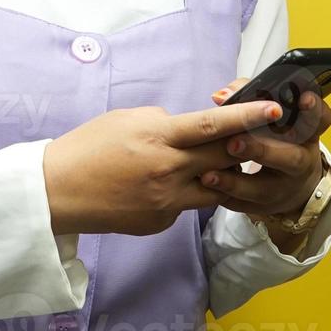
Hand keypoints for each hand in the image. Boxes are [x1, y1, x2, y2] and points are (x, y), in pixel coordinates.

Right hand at [43, 99, 283, 236]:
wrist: (57, 191)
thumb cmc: (86, 148)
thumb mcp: (123, 119)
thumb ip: (160, 122)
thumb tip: (185, 127)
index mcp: (157, 137)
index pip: (213, 125)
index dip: (247, 116)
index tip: (273, 110)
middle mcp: (168, 170)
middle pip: (225, 157)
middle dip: (246, 145)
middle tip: (261, 136)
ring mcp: (167, 200)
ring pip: (216, 186)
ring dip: (222, 173)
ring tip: (216, 163)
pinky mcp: (162, 220)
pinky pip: (187, 204)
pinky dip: (185, 191)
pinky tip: (161, 185)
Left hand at [202, 77, 330, 224]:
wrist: (288, 184)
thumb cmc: (275, 139)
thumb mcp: (272, 119)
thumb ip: (248, 98)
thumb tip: (221, 95)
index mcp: (305, 135)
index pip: (319, 121)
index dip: (314, 110)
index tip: (304, 97)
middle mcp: (300, 162)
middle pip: (291, 158)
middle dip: (262, 150)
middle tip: (234, 142)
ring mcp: (284, 188)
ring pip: (263, 189)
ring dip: (235, 182)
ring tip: (209, 175)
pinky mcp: (264, 206)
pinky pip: (243, 205)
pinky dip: (223, 197)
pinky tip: (204, 189)